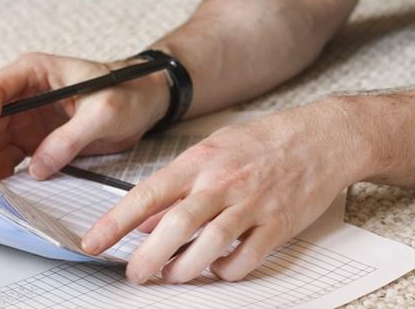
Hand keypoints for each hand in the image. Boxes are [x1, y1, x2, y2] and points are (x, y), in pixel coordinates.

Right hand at [0, 52, 169, 178]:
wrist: (145, 103)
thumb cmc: (128, 92)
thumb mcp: (104, 112)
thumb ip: (70, 138)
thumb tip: (37, 168)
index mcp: (34, 72)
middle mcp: (23, 95)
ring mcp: (27, 120)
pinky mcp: (35, 142)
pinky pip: (12, 160)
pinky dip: (7, 177)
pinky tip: (7, 195)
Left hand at [80, 99, 367, 283]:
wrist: (323, 137)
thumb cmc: (265, 142)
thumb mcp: (215, 151)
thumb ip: (181, 185)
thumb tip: (148, 221)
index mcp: (201, 161)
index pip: (148, 194)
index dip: (116, 222)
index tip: (92, 243)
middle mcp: (223, 182)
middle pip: (175, 226)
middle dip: (147, 258)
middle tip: (134, 275)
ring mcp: (252, 204)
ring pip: (209, 246)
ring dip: (185, 269)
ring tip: (173, 276)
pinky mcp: (278, 224)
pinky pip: (246, 258)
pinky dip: (227, 271)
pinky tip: (219, 269)